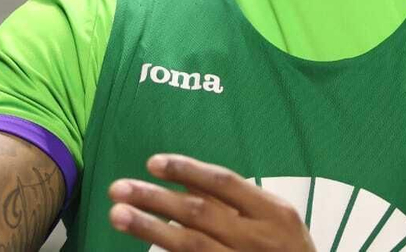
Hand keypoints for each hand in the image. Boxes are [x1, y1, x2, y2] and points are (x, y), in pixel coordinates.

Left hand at [108, 154, 316, 250]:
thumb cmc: (287, 248)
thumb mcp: (275, 218)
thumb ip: (235, 200)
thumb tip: (185, 179)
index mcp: (273, 213)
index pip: (224, 183)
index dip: (187, 170)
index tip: (152, 162)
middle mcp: (257, 240)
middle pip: (199, 214)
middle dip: (155, 199)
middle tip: (118, 188)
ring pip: (190, 246)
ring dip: (150, 229)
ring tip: (118, 214)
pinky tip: (145, 249)